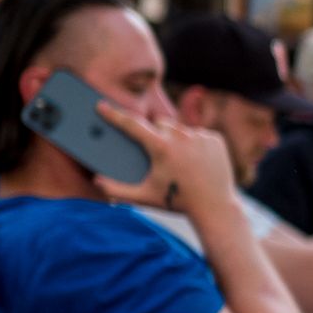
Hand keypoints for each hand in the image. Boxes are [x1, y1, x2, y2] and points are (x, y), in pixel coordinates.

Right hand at [92, 100, 237, 216]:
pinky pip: (200, 135)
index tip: (101, 105)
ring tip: (182, 163)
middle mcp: (182, 136)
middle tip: (160, 157)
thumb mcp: (144, 197)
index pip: (132, 124)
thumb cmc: (177, 202)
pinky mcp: (216, 139)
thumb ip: (117, 190)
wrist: (215, 208)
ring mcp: (201, 136)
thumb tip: (97, 181)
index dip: (114, 115)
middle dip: (156, 135)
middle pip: (159, 124)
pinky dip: (196, 145)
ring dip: (177, 140)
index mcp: (161, 147)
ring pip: (181, 130)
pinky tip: (197, 162)